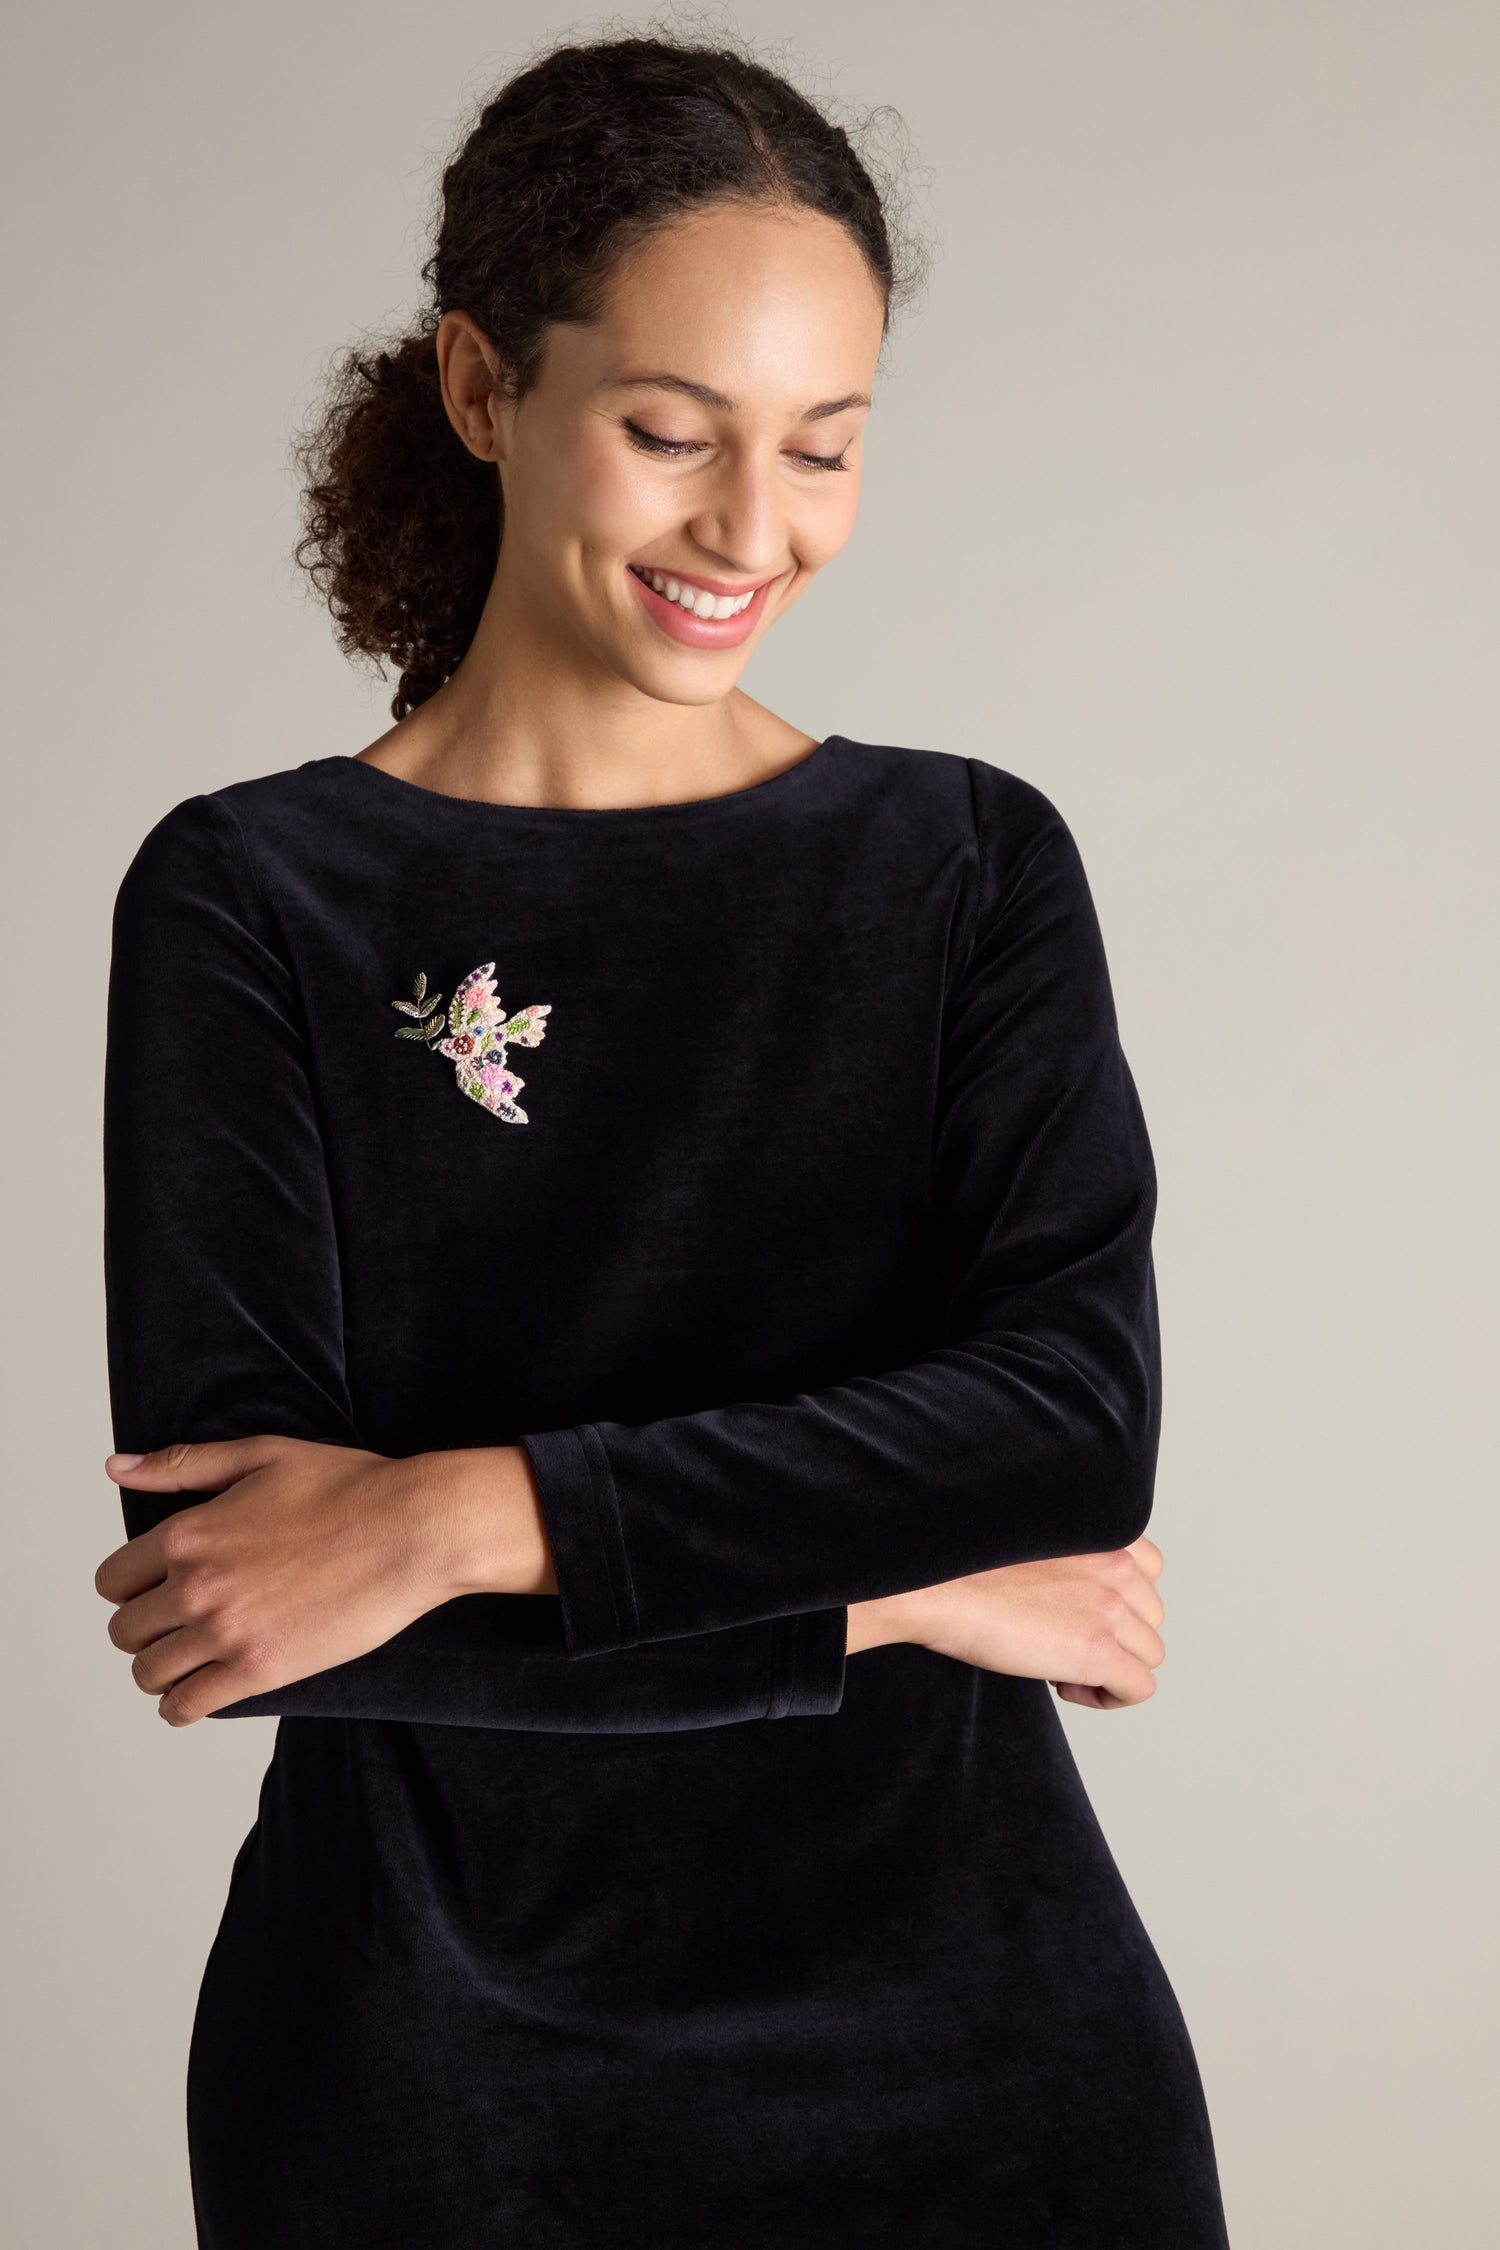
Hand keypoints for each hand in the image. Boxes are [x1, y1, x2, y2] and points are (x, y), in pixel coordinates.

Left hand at [95, 1436, 553, 1724]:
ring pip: (148, 1673)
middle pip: (124, 1631)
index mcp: (189, 1532)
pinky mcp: (260, 1669)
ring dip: (160, 1670)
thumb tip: (116, 1468)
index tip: (153, 1592)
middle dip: (144, 1629)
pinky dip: (181, 1706)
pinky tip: (199, 1693)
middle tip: (174, 1627)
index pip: (113, 1580)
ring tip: (187, 1661)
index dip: (130, 1587)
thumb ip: (183, 1464)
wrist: (413, 1529)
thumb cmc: (348, 1486)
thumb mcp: (261, 1456)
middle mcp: (196, 1585)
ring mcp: (226, 1631)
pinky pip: (187, 1706)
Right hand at [853, 1538, 1167, 1709]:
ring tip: (1060, 1667)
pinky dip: (1108, 1697)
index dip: (1118, 1599)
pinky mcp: (1098, 1651)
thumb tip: (1073, 1599)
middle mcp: (1117, 1563)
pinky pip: (1138, 1688)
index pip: (1149, 1568)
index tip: (1078, 1612)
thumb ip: (1067, 1555)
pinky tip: (1064, 1687)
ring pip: (1148, 1653)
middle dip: (1113, 1635)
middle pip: (1150, 1615)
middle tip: (1061, 1643)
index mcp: (1102, 1528)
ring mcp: (1111, 1607)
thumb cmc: (960, 1559)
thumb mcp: (1029, 1536)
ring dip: (1111, 1666)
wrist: (929, 1581)